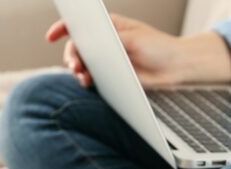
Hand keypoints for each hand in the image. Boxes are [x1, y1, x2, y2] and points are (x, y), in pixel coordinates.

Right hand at [46, 14, 230, 87]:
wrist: (178, 67)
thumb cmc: (160, 47)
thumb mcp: (135, 39)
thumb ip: (112, 41)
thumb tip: (91, 45)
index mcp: (109, 26)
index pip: (80, 24)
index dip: (62, 28)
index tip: (51, 36)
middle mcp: (105, 42)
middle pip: (78, 46)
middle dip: (71, 55)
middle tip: (74, 64)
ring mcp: (109, 60)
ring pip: (84, 64)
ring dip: (78, 69)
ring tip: (81, 74)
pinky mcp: (114, 77)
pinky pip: (95, 79)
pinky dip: (88, 81)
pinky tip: (87, 82)